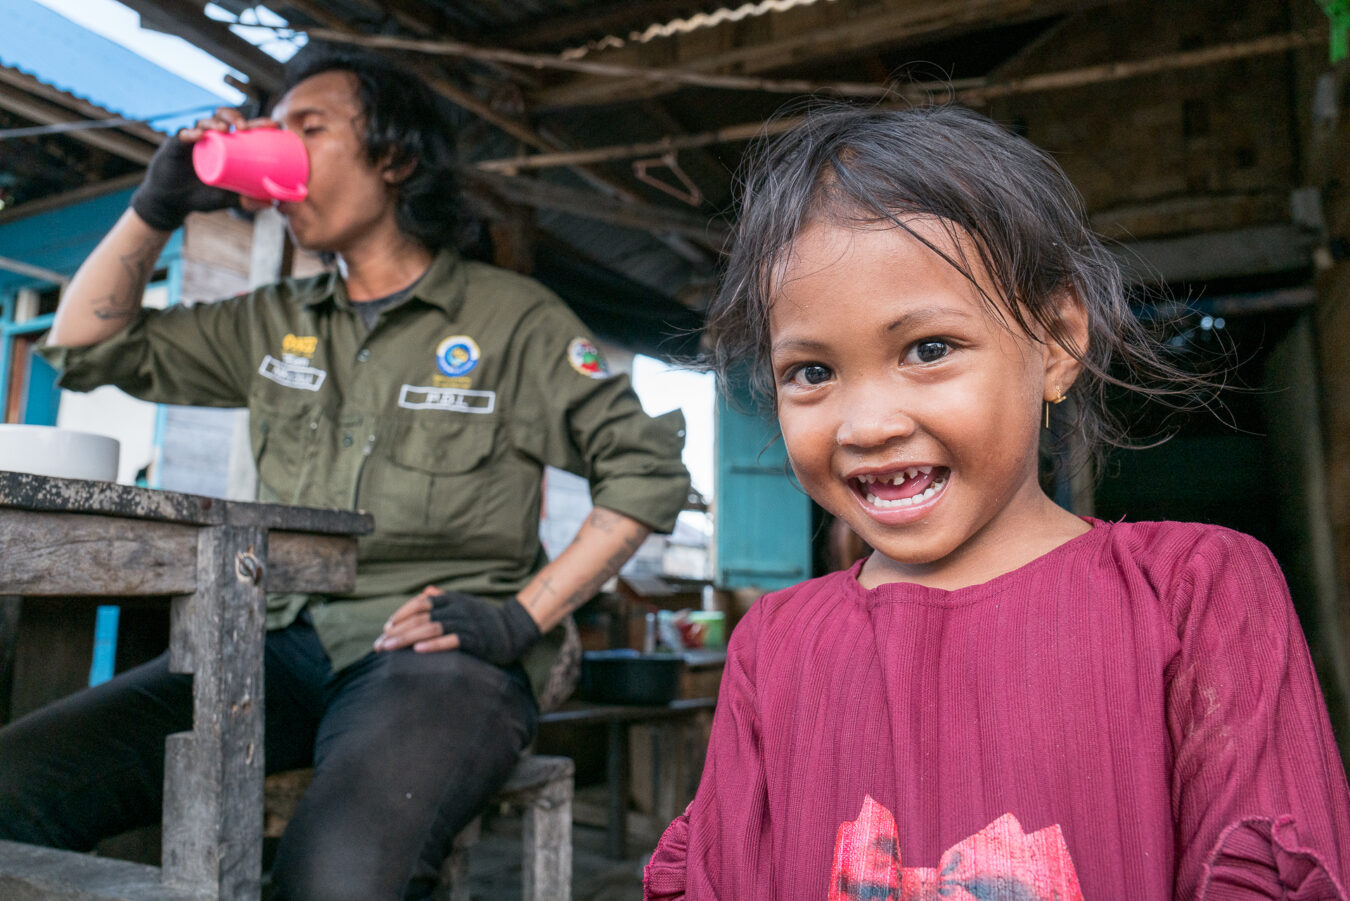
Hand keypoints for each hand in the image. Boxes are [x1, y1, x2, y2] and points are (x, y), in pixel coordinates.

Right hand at [131, 108, 276, 230]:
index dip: (258, 123)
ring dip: (215, 121)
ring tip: (226, 129)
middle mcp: (210, 138)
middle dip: (236, 117)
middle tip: (246, 128)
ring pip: (204, 122)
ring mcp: (193, 140)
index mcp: (226, 145)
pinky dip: (191, 134)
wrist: (172, 203)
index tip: (274, 125)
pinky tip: (199, 135)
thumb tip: (273, 203)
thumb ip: (247, 201)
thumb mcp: (228, 199)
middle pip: (224, 118)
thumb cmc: (202, 196)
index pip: (243, 128)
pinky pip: (182, 135)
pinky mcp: (175, 146)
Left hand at [375, 587, 541, 664]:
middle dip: (396, 631)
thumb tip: (424, 592)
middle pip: (420, 617)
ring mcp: (466, 623)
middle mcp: (456, 609)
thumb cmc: (484, 619)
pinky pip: (452, 640)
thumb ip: (443, 599)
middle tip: (379, 645)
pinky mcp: (475, 639)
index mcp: (451, 600)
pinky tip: (418, 650)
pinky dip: (434, 645)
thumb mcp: (463, 604)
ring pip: (431, 628)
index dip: (401, 614)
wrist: (514, 629)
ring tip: (389, 649)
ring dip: (407, 639)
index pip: (420, 603)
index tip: (386, 628)